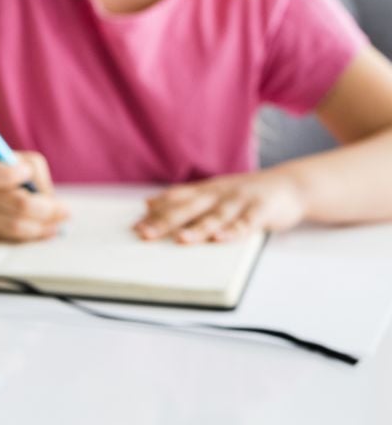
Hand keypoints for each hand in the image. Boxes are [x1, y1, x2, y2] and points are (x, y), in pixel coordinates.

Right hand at [0, 152, 67, 241]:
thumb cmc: (3, 171)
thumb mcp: (17, 160)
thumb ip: (36, 174)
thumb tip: (53, 202)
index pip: (2, 175)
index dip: (18, 174)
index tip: (27, 172)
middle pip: (20, 205)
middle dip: (48, 209)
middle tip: (66, 211)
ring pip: (18, 227)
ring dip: (44, 226)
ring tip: (60, 222)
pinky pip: (15, 238)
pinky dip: (36, 234)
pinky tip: (48, 229)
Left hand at [133, 169, 306, 243]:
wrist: (290, 185)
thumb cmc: (245, 193)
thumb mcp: (211, 192)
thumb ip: (182, 198)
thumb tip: (148, 203)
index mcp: (205, 191)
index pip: (175, 201)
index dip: (155, 213)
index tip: (134, 226)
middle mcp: (219, 194)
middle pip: (189, 208)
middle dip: (166, 221)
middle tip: (145, 233)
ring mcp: (240, 201)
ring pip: (216, 216)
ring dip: (198, 228)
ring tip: (181, 239)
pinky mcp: (262, 210)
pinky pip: (247, 222)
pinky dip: (235, 231)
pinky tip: (222, 239)